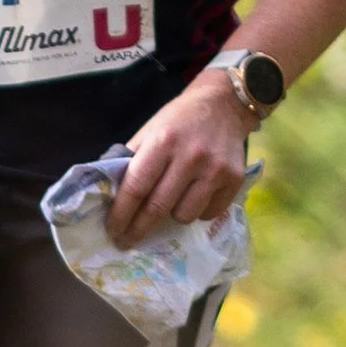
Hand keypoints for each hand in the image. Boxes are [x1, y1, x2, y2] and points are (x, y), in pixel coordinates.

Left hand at [108, 71, 249, 244]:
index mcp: (163, 142)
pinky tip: (195, 195)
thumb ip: (132, 160)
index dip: (121, 214)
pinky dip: (197, 211)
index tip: (112, 231)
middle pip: (158, 208)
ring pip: (184, 216)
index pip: (136, 187)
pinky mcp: (234, 180)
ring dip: (172, 215)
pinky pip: (208, 214)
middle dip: (138, 229)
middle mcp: (190, 157)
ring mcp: (215, 170)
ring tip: (172, 200)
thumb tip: (111, 196)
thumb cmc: (179, 120)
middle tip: (127, 242)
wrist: (224, 104)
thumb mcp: (150, 131)